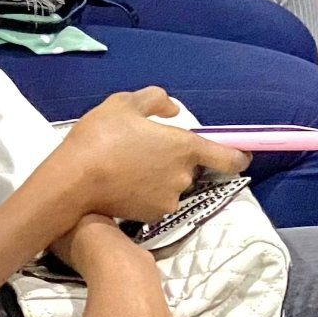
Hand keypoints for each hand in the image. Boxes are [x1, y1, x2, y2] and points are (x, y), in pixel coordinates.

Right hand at [59, 89, 248, 222]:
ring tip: (127, 164)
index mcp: (183, 146)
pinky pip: (156, 199)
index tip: (242, 155)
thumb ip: (155, 100)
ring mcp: (168, 199)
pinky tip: (122, 182)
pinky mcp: (152, 216)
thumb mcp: (124, 103)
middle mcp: (183, 176)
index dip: (238, 155)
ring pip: (171, 183)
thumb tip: (173, 109)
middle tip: (143, 147)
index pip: (227, 156)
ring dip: (159, 175)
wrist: (75, 181)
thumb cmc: (101, 137)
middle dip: (173, 158)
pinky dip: (145, 191)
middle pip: (189, 166)